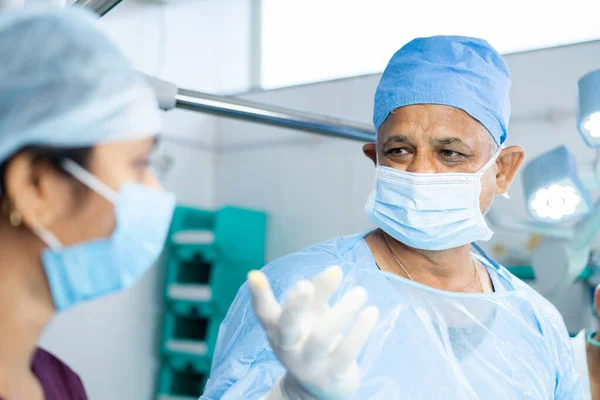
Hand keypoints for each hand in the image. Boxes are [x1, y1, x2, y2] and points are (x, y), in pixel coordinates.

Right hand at [247, 266, 378, 399]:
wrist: (318, 389)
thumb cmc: (312, 339)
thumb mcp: (310, 316)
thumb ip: (318, 293)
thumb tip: (334, 271)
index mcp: (278, 329)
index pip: (264, 312)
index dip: (258, 295)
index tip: (254, 275)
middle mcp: (288, 347)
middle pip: (287, 326)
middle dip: (294, 305)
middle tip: (304, 284)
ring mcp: (308, 364)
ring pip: (321, 338)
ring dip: (342, 312)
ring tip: (360, 292)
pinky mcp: (331, 376)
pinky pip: (345, 353)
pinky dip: (359, 331)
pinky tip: (371, 312)